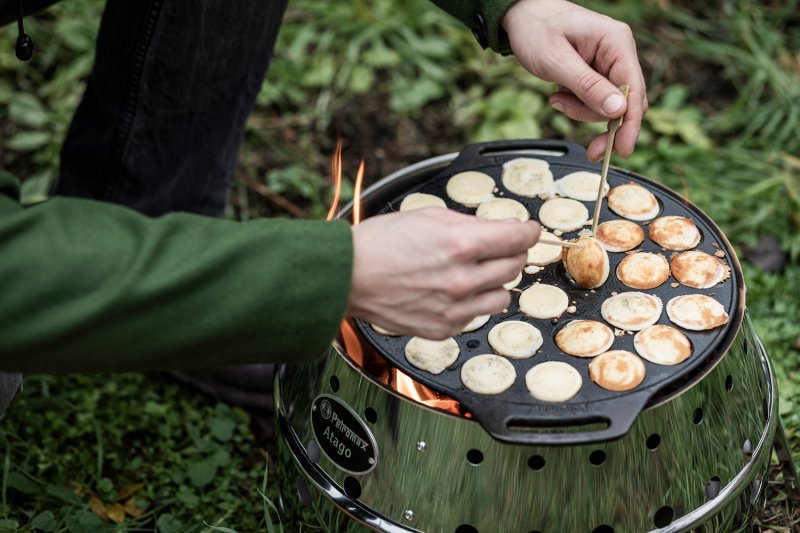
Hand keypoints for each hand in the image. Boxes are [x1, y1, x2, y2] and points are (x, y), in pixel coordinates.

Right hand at [347, 209, 539, 338]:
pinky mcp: (443, 328)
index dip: (528, 231)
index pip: (519, 238)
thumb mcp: (428, 216)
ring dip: (493, 282)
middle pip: (515, 266)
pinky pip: (475, 315)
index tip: (528, 231)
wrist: (347, 276)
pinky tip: (447, 291)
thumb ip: (468, 225)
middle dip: (509, 253)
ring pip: (502, 296)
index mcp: (462, 244)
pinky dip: (469, 303)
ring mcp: (455, 308)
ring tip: (469, 274)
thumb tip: (497, 230)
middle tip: (494, 249)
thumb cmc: (380, 243)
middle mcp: (463, 279)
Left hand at [502, 0, 646, 161]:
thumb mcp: (557, 62)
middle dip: (603, 123)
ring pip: (608, 106)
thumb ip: (587, 87)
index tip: (623, 149)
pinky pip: (595, 101)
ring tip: (556, 99)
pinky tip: (558, 96)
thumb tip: (618, 110)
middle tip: (591, 150)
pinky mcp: (597, 73)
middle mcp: (619, 52)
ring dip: (582, 111)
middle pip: (626, 102)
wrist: (522, 16)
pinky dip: (577, 105)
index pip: (634, 89)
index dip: (631, 123)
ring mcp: (609, 63)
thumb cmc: (536, 30)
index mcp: (615, 42)